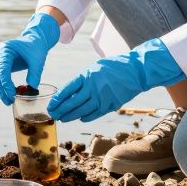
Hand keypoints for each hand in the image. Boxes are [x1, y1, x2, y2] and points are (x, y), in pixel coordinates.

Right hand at [0, 12, 59, 105]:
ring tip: (9, 101)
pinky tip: (10, 94)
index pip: (2, 68)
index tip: (12, 95)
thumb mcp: (38, 60)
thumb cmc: (35, 48)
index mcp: (5, 49)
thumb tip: (32, 89)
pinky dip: (2, 86)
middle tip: (9, 101)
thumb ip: (35, 74)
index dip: (5, 83)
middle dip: (1, 89)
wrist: (34, 41)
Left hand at [47, 38, 184, 122]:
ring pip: (81, 111)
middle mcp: (93, 88)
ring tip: (62, 118)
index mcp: (87, 76)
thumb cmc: (114, 67)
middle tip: (53, 115)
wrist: (135, 71)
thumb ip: (83, 80)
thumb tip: (70, 93)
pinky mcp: (110, 106)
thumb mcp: (95, 68)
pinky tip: (80, 118)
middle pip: (72, 103)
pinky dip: (85, 117)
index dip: (58, 99)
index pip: (68, 90)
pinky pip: (94, 114)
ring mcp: (102, 98)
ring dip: (70, 116)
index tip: (51, 105)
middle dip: (61, 110)